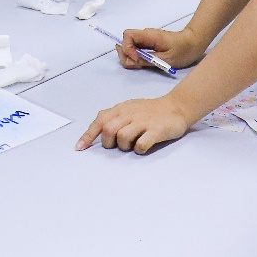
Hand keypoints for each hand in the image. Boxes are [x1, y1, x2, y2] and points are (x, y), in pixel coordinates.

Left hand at [76, 96, 191, 153]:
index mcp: (120, 109)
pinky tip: (143, 147)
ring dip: (124, 146)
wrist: (176, 107)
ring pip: (122, 137)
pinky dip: (139, 149)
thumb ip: (113, 117)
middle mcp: (129, 114)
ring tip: (132, 145)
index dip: (88, 136)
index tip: (80, 148)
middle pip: (108, 130)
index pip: (99, 121)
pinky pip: (141, 144)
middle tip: (116, 145)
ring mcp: (143, 122)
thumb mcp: (128, 108)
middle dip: (108, 143)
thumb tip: (97, 130)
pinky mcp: (156, 131)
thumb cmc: (150, 110)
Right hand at [115, 25, 207, 70]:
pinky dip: (136, 57)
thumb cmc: (183, 50)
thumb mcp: (165, 59)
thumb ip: (146, 60)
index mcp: (149, 35)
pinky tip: (145, 63)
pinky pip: (137, 49)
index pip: (128, 35)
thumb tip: (129, 61)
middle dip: (126, 54)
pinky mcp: (149, 44)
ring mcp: (146, 39)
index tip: (136, 60)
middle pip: (126, 41)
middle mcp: (145, 35)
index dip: (127, 48)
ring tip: (142, 65)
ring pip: (130, 46)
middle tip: (137, 65)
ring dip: (131, 56)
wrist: (194, 43)